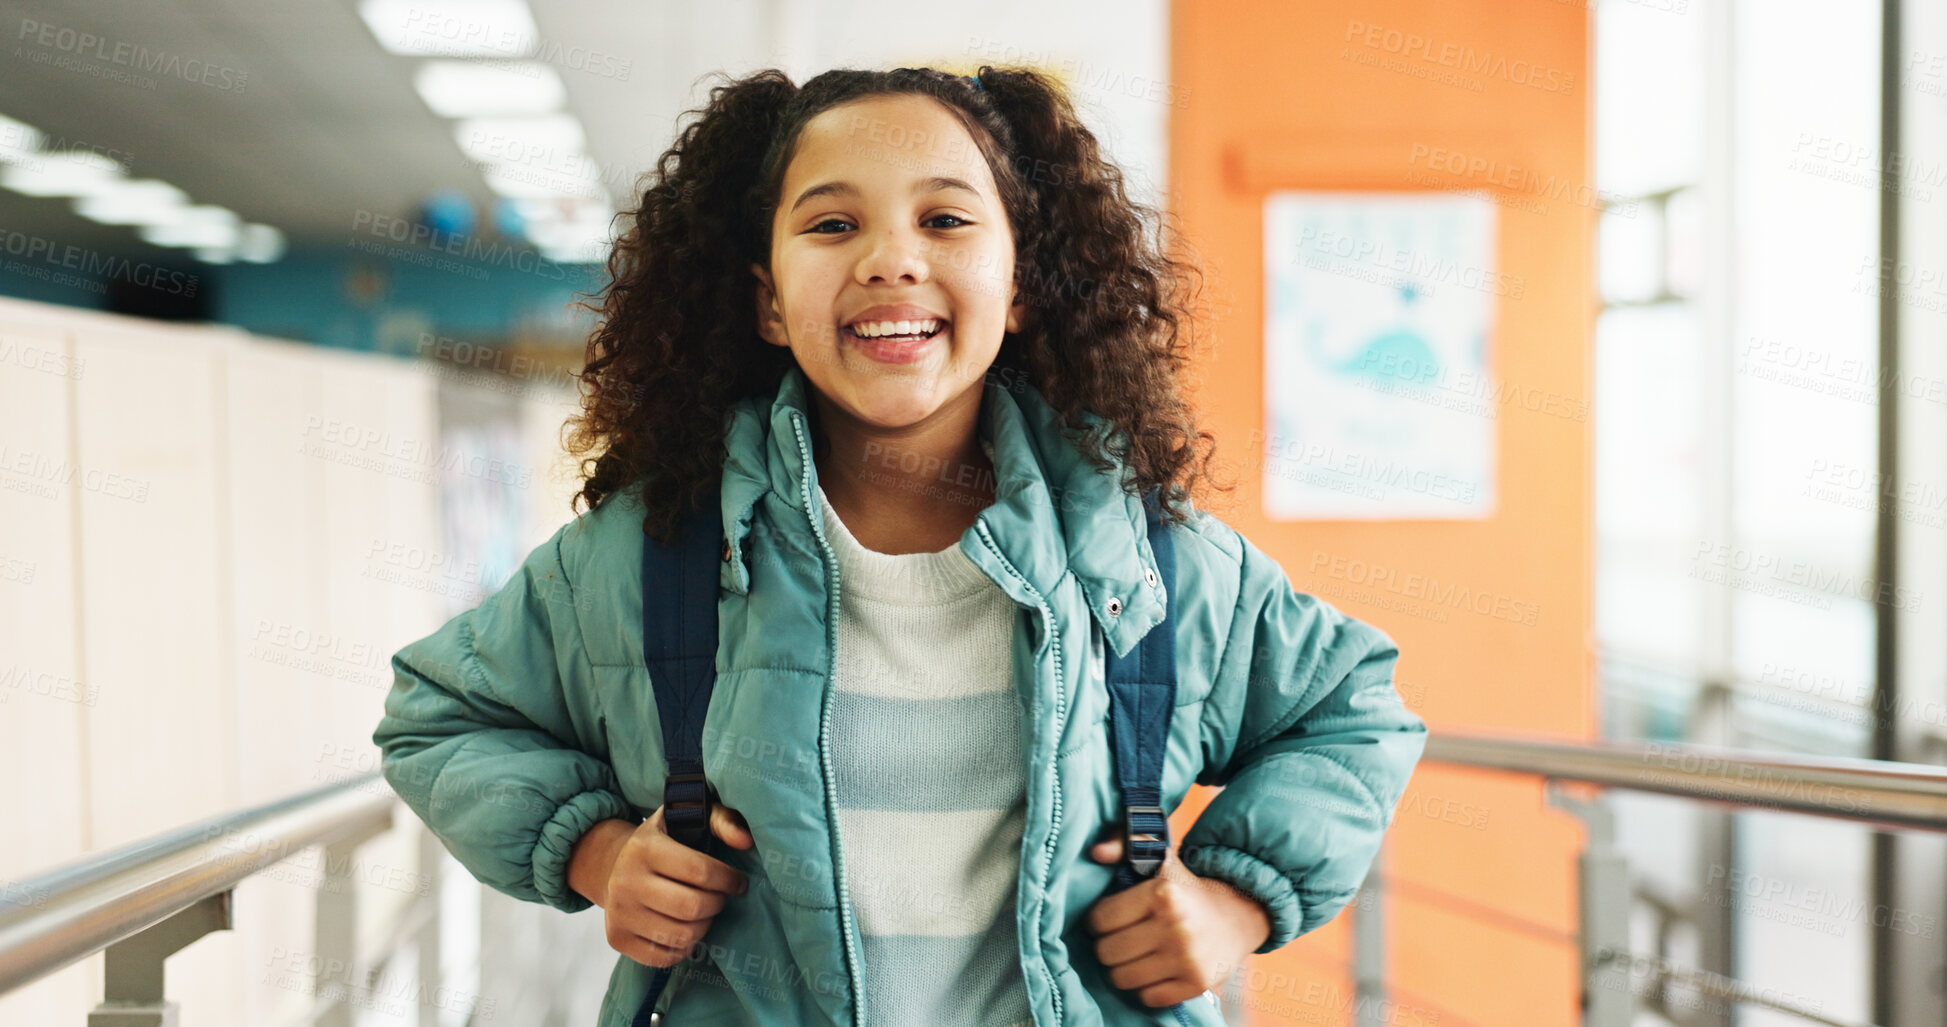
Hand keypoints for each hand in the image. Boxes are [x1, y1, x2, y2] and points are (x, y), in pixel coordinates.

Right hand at [570, 803, 754, 967]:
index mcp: (645, 848)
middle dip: (717, 903)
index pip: (699, 871)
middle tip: (720, 897)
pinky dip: (684, 947)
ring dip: (704, 925)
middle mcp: (626, 881)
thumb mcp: (686, 817)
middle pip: (692, 907)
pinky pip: (665, 957)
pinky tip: (686, 927)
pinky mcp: (617, 939)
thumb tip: (746, 840)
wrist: (613, 865)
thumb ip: (722, 820)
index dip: (728, 879)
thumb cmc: (663, 841)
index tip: (738, 882)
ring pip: (682, 935)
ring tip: (704, 911)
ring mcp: (619, 913)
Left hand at [1084, 827, 1270, 1006]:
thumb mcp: (1160, 859)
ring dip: (1124, 969)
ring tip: (1136, 955)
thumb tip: (1096, 852)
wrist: (1237, 915)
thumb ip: (1125, 845)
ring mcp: (1187, 959)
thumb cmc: (1186, 888)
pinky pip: (1148, 997)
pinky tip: (1155, 970)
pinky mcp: (1196, 984)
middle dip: (1109, 946)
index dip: (1099, 920)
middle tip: (1122, 938)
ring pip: (1123, 978)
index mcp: (1163, 893)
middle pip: (1107, 952)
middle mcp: (1176, 926)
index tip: (1110, 919)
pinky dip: (1146, 988)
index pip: (1100, 919)